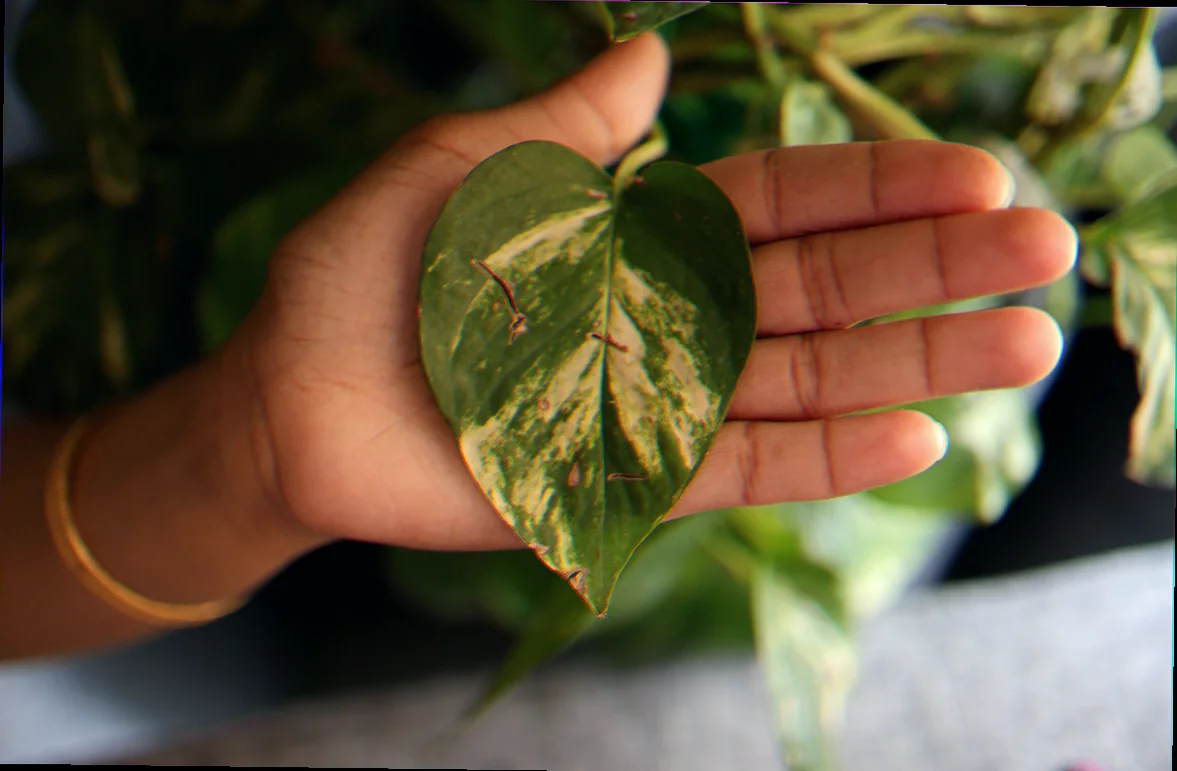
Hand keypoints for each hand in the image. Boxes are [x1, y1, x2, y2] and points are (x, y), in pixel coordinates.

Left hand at [236, 34, 1074, 553]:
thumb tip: (650, 55)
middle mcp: (670, 312)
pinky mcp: (632, 480)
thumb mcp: (466, 166)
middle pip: (823, 286)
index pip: (785, 201)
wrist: (291, 399)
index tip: (974, 173)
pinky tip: (912, 437)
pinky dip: (824, 456)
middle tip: (1043, 251)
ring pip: (806, 378)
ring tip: (1022, 344)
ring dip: (912, 362)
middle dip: (931, 266)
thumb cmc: (364, 269)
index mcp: (639, 228)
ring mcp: (661, 399)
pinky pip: (742, 466)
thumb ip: (570, 127)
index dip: (877, 187)